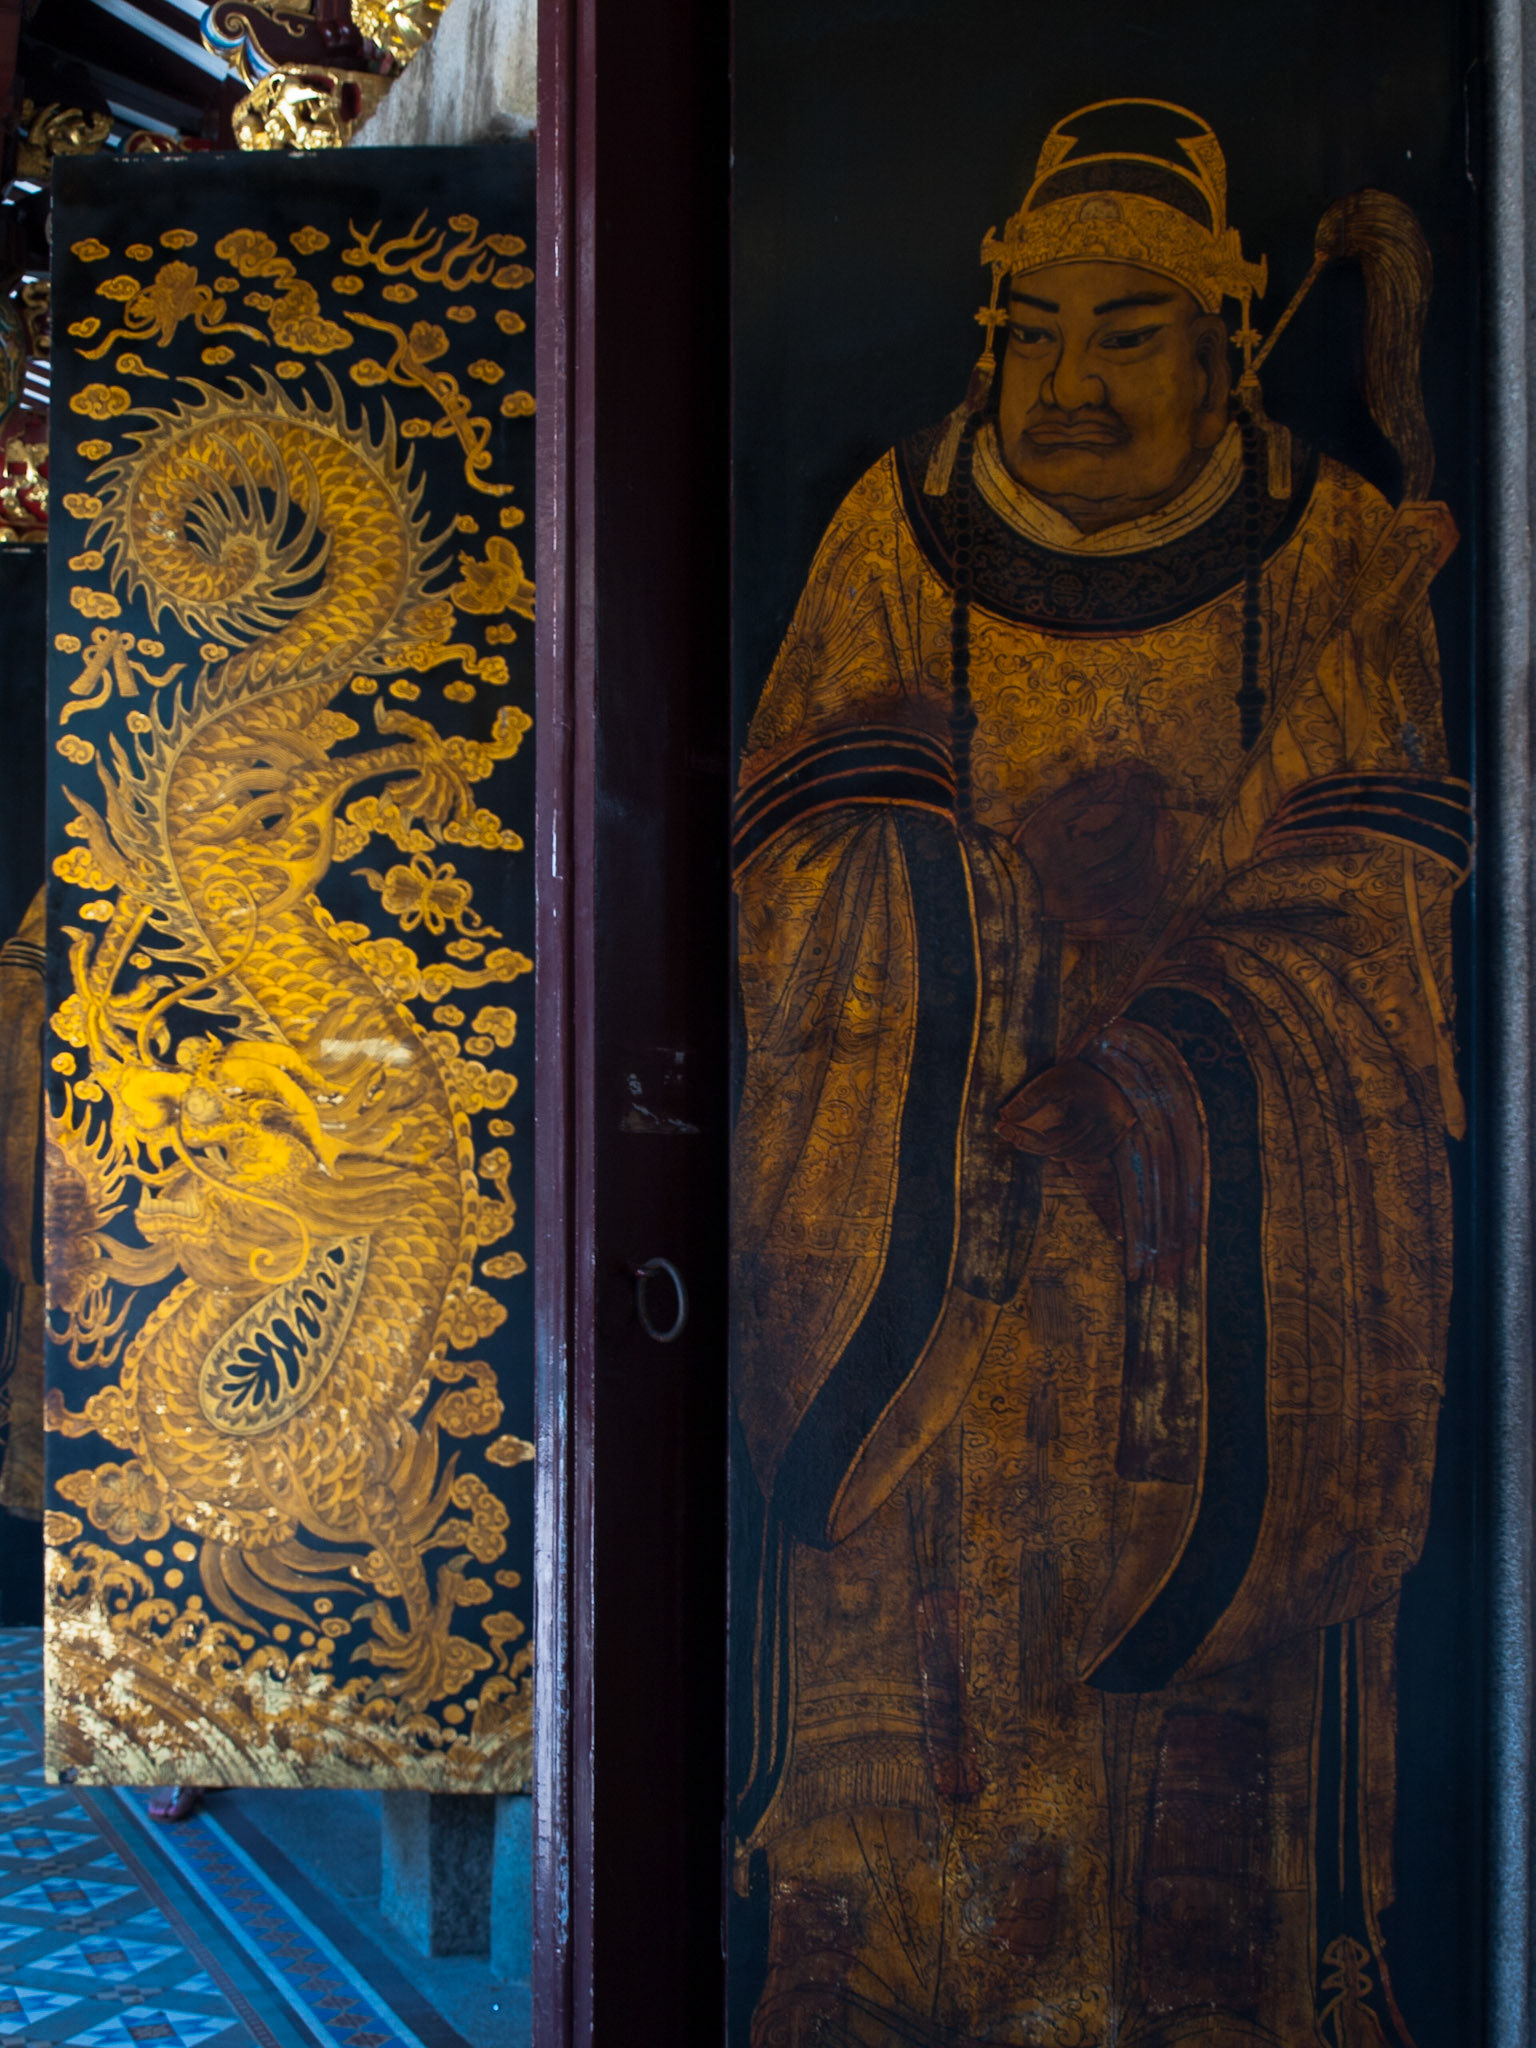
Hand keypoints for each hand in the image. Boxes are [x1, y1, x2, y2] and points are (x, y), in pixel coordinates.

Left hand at [996, 1060, 1136, 1162]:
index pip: (1045, 1141)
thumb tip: (1004, 1117)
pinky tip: (1060, 1134)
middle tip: (1009, 1128)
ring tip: (1031, 1130)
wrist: (1120, 1071)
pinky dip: (1068, 1149)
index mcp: (1087, 1119)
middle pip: (1054, 1151)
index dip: (1020, 1137)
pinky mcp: (1112, 1142)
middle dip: (1028, 1142)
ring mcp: (1108, 1141)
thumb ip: (1031, 1098)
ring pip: (1068, 1155)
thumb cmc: (1087, 1072)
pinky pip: (1084, 1156)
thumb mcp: (1056, 1078)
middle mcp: (1100, 1135)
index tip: (999, 1125)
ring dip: (1047, 1146)